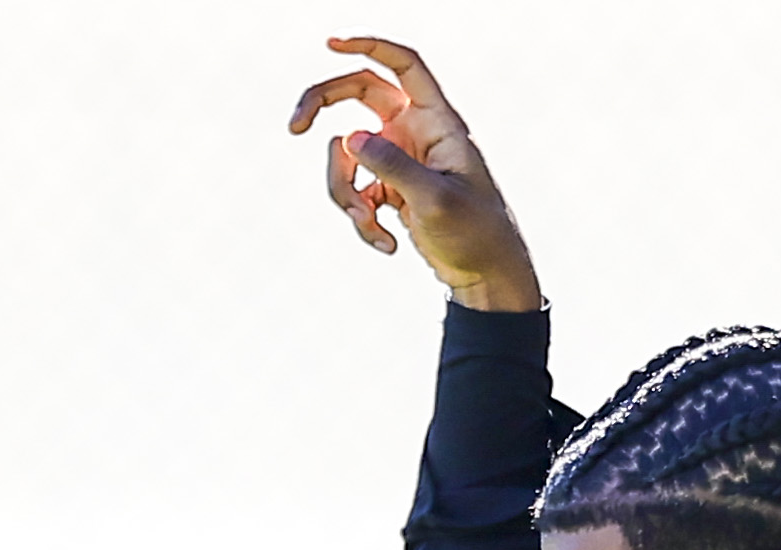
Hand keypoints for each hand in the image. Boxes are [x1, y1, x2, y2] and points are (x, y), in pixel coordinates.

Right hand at [289, 36, 540, 311]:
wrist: (485, 275)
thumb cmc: (476, 233)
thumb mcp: (435, 200)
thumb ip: (393, 167)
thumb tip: (349, 138)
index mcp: (437, 121)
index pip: (404, 65)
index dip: (370, 46)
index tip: (331, 43)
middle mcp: (416, 131)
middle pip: (358, 93)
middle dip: (322, 106)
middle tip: (295, 127)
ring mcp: (401, 158)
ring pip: (347, 152)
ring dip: (344, 191)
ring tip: (370, 226)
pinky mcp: (390, 188)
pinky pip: (355, 190)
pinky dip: (361, 219)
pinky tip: (387, 244)